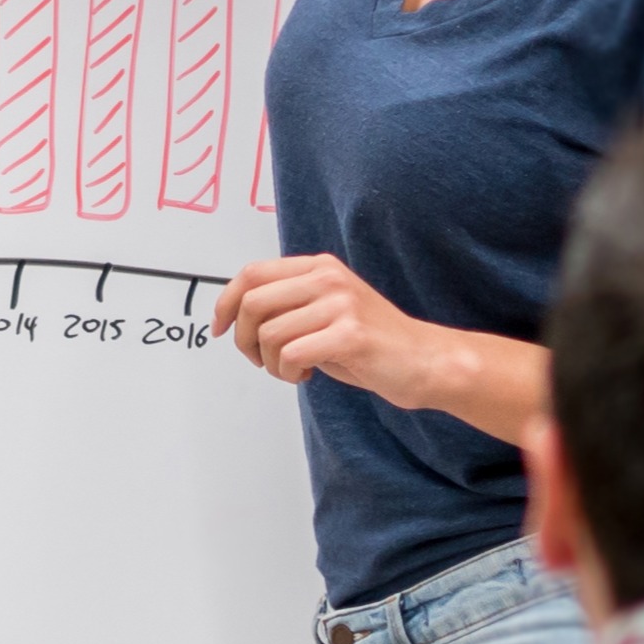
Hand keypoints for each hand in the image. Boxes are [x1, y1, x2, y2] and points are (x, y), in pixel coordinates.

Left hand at [220, 255, 535, 435]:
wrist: (424, 361)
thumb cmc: (370, 343)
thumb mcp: (324, 312)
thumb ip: (287, 306)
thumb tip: (236, 317)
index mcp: (319, 267)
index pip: (252, 274)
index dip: (226, 302)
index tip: (220, 329)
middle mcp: (328, 278)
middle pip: (253, 303)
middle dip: (244, 340)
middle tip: (260, 360)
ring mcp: (341, 304)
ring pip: (270, 334)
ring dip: (270, 363)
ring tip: (292, 370)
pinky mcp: (351, 334)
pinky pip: (292, 354)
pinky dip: (288, 373)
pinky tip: (306, 375)